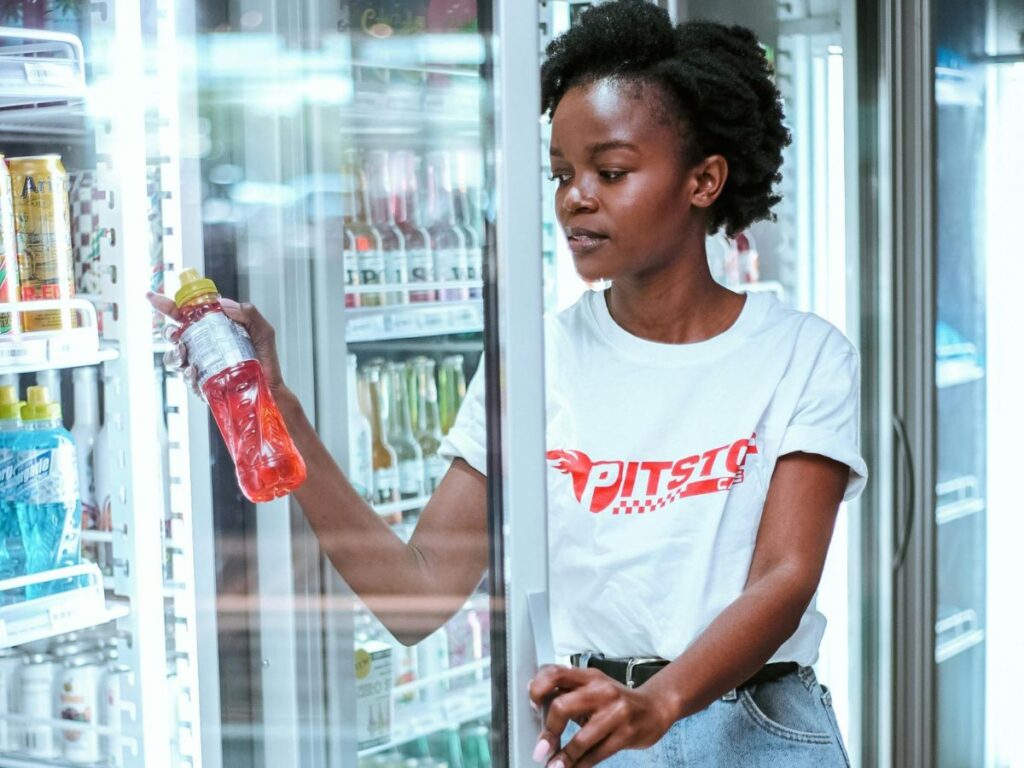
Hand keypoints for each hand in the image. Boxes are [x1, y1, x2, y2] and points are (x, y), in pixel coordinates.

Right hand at [146, 292, 286, 397]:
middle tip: (176, 334)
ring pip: (174, 358)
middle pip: (173, 336)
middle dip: (169, 333)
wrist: (271, 386)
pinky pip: (188, 379)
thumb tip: (224, 304)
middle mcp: (202, 347)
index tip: (152, 297)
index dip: (166, 305)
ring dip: (175, 354)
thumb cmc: (266, 359)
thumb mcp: (262, 331)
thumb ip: (249, 313)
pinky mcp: (203, 384)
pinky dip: (188, 374)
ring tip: (185, 352)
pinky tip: (195, 371)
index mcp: (212, 329)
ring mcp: (200, 365)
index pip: (185, 315)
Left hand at [528, 666, 675, 767]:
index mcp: (588, 676)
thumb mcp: (593, 688)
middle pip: (562, 705)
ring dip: (564, 757)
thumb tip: (536, 703)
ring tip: (554, 767)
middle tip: (540, 749)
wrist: (655, 708)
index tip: (532, 707)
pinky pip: (598, 753)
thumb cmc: (616, 700)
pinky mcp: (627, 733)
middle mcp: (601, 690)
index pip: (554, 673)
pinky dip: (581, 764)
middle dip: (548, 731)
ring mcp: (616, 711)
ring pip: (581, 737)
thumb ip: (567, 692)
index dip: (537, 690)